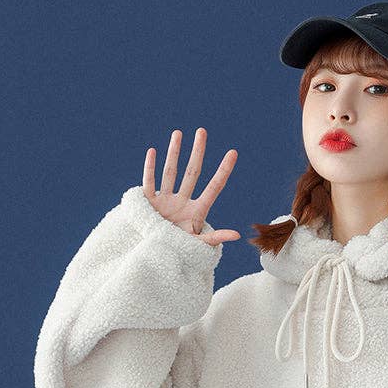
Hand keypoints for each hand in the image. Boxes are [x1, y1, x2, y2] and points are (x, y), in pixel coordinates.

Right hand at [142, 128, 241, 246]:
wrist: (157, 256)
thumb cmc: (179, 251)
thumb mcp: (198, 244)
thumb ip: (216, 237)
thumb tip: (237, 235)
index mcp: (198, 210)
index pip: (214, 187)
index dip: (224, 171)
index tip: (233, 153)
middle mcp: (183, 200)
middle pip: (193, 172)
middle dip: (198, 152)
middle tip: (202, 131)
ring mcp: (166, 199)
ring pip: (171, 172)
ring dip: (174, 153)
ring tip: (178, 134)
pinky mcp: (150, 202)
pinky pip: (150, 182)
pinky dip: (150, 168)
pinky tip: (152, 152)